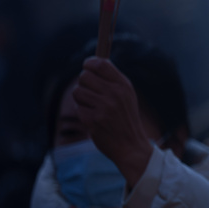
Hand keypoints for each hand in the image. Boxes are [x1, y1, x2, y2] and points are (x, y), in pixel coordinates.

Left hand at [71, 57, 153, 187]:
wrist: (131, 144)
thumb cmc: (125, 117)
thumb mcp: (126, 95)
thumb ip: (112, 79)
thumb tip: (93, 62)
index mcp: (123, 85)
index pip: (100, 64)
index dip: (89, 63)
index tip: (87, 66)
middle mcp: (114, 94)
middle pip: (84, 76)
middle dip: (84, 83)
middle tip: (92, 92)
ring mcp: (104, 107)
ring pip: (77, 92)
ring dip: (82, 99)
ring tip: (93, 107)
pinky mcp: (93, 120)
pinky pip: (78, 108)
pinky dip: (83, 113)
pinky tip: (94, 119)